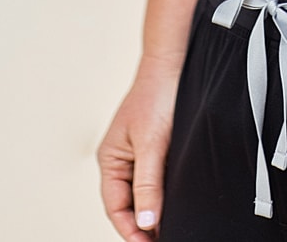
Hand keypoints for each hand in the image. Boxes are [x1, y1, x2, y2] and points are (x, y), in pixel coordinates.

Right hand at [97, 58, 180, 240]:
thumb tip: (147, 222)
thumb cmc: (157, 96)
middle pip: (128, 203)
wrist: (173, 63)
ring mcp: (138, 153)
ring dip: (154, 210)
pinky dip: (163, 192)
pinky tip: (176, 200)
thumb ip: (148, 184)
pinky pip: (155, 177)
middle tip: (164, 238)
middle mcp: (121, 159)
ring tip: (170, 226)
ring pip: (143, 192)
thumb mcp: (152, 144)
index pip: (116, 207)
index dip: (131, 229)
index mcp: (110, 159)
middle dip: (143, 224)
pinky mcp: (156, 146)